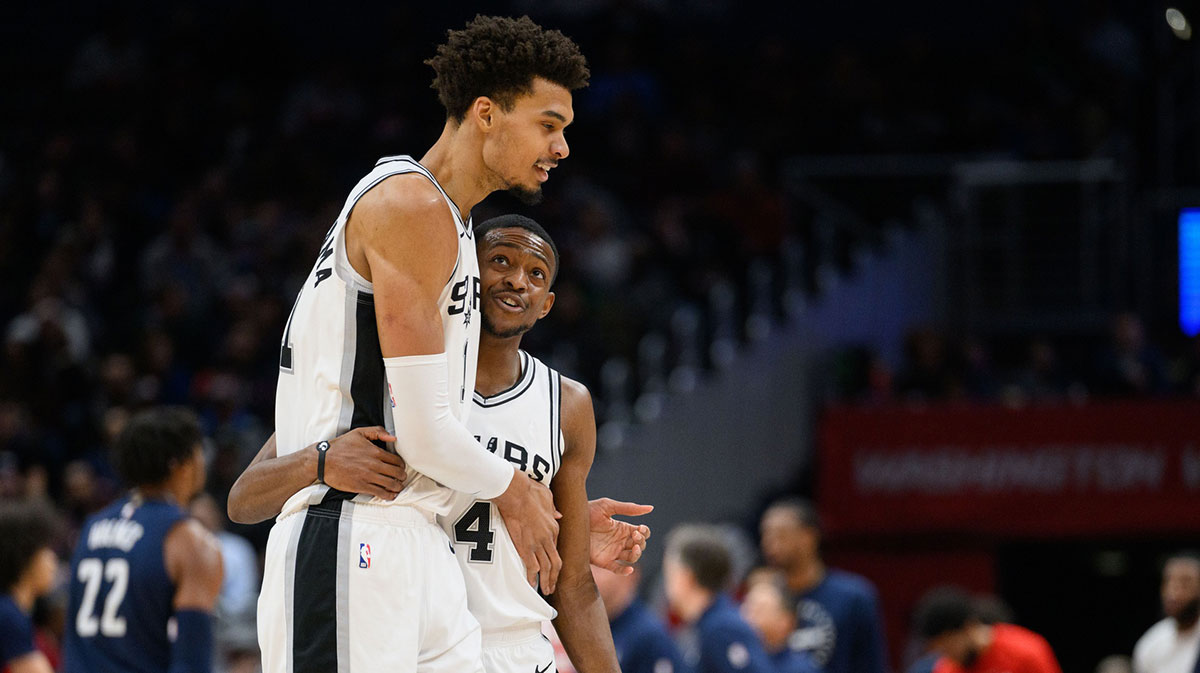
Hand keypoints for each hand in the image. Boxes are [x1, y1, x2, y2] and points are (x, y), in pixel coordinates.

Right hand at [323, 426, 405, 499]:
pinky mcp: (361, 486)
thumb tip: (393, 437)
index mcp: (375, 451)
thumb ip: (378, 431)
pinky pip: (380, 493)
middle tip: (401, 478)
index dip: (401, 465)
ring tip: (397, 487)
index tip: (400, 467)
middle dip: (402, 476)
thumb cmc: (340, 446)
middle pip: (397, 473)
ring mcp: (368, 476)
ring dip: (398, 487)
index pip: (397, 460)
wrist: (323, 460)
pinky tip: (390, 495)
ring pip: (391, 484)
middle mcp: (374, 465)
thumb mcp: (359, 433)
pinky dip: (388, 495)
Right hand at [493, 470, 561, 593]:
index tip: (552, 568)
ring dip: (546, 581)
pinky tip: (532, 586)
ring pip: (546, 568)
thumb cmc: (530, 490)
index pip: (557, 548)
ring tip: (546, 591)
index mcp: (554, 527)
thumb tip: (559, 514)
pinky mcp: (525, 546)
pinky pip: (531, 566)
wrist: (516, 492)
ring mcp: (537, 543)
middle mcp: (548, 538)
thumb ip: (553, 508)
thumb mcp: (548, 497)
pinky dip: (533, 578)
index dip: (555, 560)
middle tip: (553, 587)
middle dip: (554, 577)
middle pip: (555, 563)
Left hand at [588, 498, 652, 574]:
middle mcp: (620, 541)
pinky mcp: (603, 561)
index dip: (645, 532)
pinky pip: (617, 569)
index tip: (640, 528)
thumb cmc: (588, 511)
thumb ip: (629, 508)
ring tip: (634, 547)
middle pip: (639, 546)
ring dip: (637, 554)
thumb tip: (651, 508)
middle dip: (641, 541)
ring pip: (632, 558)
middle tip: (634, 535)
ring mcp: (612, 552)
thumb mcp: (608, 506)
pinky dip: (624, 571)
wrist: (570, 521)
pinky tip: (629, 569)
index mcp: (623, 528)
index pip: (642, 534)